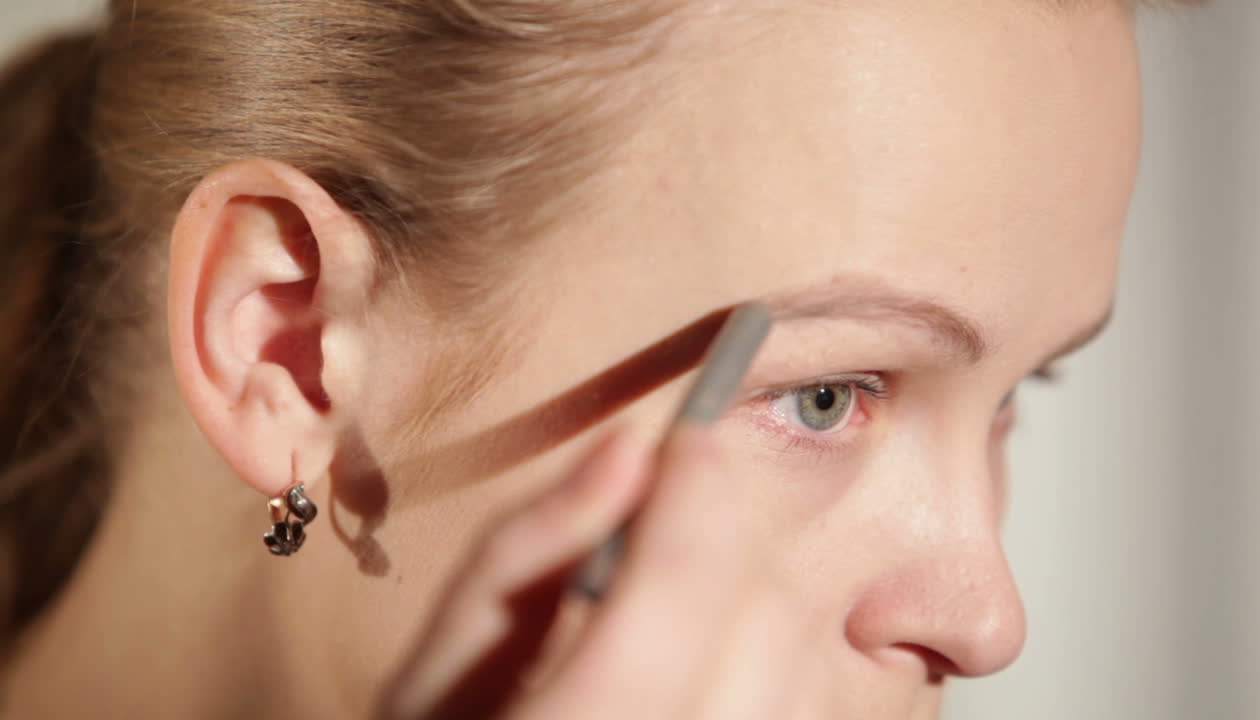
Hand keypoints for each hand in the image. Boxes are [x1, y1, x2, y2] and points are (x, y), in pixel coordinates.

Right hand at [381, 424, 814, 719]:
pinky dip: (770, 662)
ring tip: (669, 615)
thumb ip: (522, 553)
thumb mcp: (432, 679)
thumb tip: (627, 451)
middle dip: (724, 540)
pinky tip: (703, 673)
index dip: (696, 490)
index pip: (686, 584)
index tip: (682, 443)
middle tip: (663, 524)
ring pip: (808, 657)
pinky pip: (812, 704)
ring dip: (751, 602)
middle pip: (768, 613)